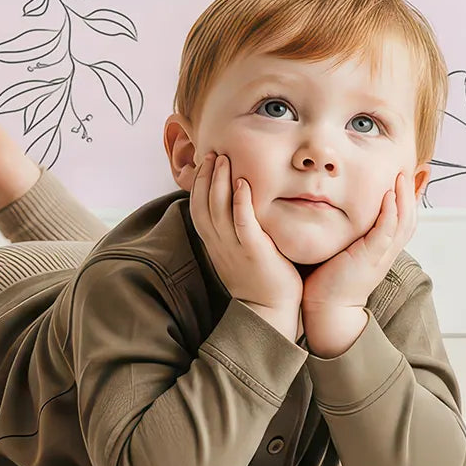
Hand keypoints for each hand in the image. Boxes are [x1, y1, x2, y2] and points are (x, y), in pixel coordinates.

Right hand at [189, 151, 303, 319]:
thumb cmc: (257, 279)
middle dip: (206, 176)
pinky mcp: (253, 251)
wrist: (268, 312)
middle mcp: (218, 243)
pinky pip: (242, 223)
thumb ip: (232, 231)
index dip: (198, 183)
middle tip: (212, 152)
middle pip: (203, 203)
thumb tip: (234, 208)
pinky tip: (243, 183)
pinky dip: (240, 202)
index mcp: (213, 243)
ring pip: (218, 209)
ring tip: (223, 159)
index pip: (197, 207)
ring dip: (219, 181)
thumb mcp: (236, 253)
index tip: (204, 162)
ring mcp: (234, 247)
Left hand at [301, 170, 417, 313]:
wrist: (327, 309)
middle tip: (408, 171)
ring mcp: (380, 255)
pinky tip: (389, 196)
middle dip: (411, 194)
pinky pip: (386, 232)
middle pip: (409, 219)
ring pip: (403, 223)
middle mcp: (385, 252)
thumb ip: (348, 235)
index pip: (401, 221)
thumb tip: (337, 214)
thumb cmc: (329, 280)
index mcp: (381, 250)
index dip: (406, 200)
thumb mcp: (344, 251)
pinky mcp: (370, 258)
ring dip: (404, 198)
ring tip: (401, 176)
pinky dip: (390, 213)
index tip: (407, 178)